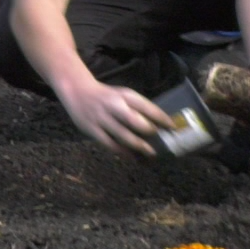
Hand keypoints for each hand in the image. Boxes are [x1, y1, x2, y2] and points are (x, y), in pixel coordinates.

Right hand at [57, 80, 172, 155]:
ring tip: (151, 153)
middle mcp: (113, 105)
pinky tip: (132, 157)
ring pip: (123, 135)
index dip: (161, 118)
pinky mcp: (91, 129)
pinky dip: (122, 152)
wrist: (76, 91)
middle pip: (135, 121)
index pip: (146, 106)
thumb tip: (158, 125)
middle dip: (149, 131)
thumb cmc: (106, 96)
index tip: (173, 127)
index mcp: (124, 95)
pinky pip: (109, 144)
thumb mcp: (122, 95)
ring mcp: (101, 118)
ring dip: (139, 146)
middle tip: (158, 138)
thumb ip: (136, 108)